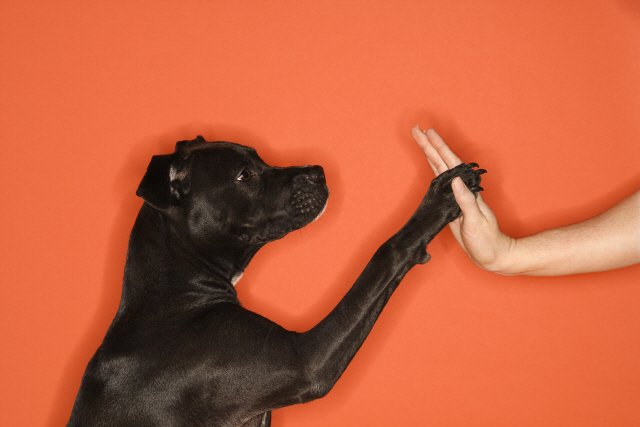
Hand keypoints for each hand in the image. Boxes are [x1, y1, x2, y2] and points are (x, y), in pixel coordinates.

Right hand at [411, 126, 514, 272]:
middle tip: (417, 129)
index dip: (439, 148)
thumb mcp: (476, 222)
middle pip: (442, 161)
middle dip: (429, 145)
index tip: (428, 133)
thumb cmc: (487, 240)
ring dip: (430, 153)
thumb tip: (455, 181)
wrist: (493, 254)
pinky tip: (429, 162)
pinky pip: (438, 181)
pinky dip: (432, 168)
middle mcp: (461, 189)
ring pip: (439, 168)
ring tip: (420, 139)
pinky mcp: (450, 204)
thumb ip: (466, 201)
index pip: (450, 164)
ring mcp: (455, 195)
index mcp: (467, 190)